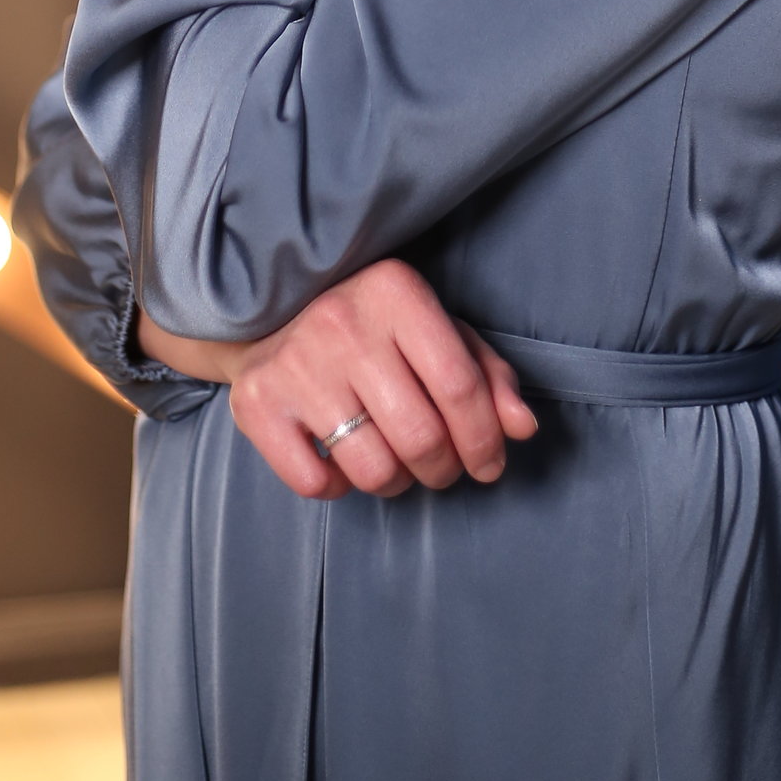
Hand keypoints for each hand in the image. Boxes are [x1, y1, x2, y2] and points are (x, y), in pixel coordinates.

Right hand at [210, 259, 538, 500]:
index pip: (459, 385)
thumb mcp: (434, 328)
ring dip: (397, 482)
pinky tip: (342, 459)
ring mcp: (296, 364)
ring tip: (396, 463)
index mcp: (395, 293)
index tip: (490, 463)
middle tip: (442, 468)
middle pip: (420, 436)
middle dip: (443, 469)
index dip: (485, 439)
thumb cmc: (372, 326)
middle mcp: (343, 323)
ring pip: (373, 469)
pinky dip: (338, 487)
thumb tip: (522, 427)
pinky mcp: (258, 403)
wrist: (270, 311)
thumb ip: (486, 374)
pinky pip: (315, 482)